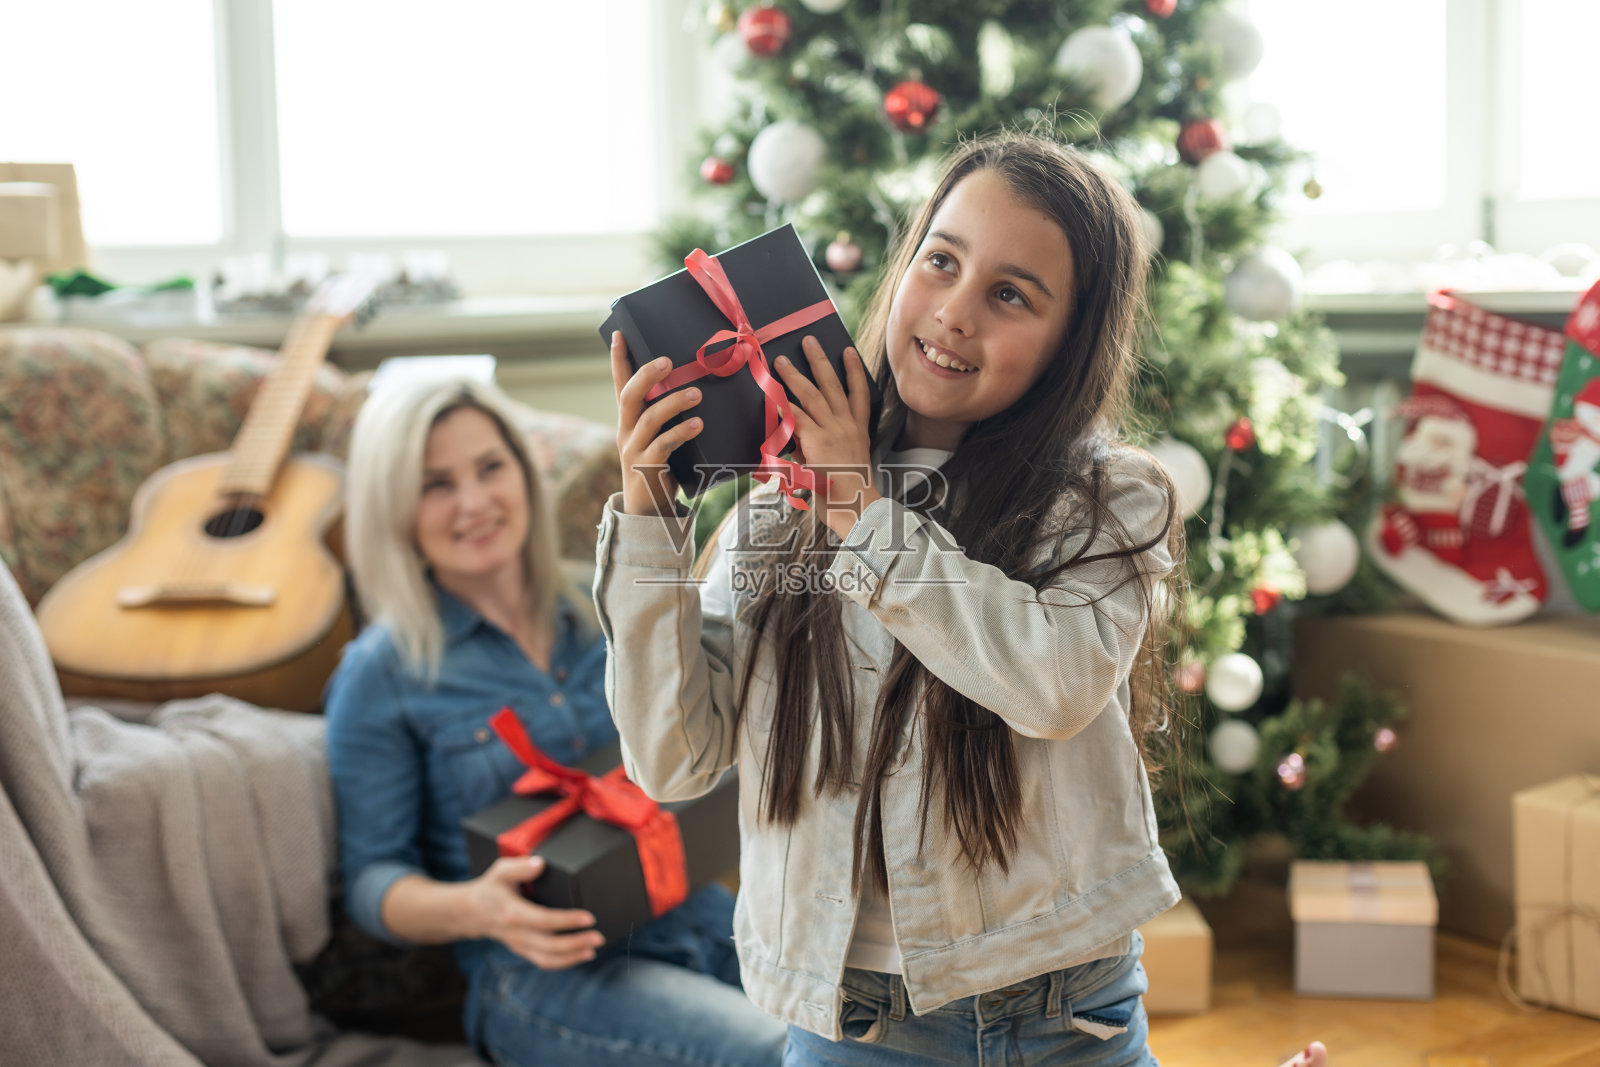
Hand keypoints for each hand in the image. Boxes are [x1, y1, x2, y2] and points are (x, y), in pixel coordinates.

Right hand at [466, 856, 604, 969]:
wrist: (472, 912)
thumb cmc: (491, 888)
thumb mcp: (500, 871)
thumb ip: (520, 866)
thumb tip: (540, 864)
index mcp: (513, 913)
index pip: (544, 920)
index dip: (567, 920)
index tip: (588, 918)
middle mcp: (517, 933)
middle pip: (549, 945)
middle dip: (576, 943)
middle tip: (598, 937)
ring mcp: (520, 945)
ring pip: (548, 959)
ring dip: (572, 957)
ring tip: (593, 949)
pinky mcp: (523, 951)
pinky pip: (545, 962)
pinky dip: (564, 962)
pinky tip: (582, 954)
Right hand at [610, 331, 702, 515]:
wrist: (649, 513)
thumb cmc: (662, 468)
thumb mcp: (660, 439)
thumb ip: (670, 418)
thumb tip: (700, 388)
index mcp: (628, 421)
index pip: (620, 385)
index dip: (618, 360)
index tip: (620, 334)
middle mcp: (626, 432)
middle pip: (629, 396)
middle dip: (647, 375)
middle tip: (667, 361)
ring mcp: (634, 451)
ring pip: (648, 419)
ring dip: (673, 403)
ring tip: (696, 394)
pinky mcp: (647, 469)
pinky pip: (663, 446)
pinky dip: (681, 432)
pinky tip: (698, 424)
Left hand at [774, 335, 878, 536]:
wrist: (855, 507)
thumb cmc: (848, 494)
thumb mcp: (845, 466)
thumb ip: (825, 451)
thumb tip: (801, 445)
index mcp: (858, 431)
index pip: (859, 394)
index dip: (854, 371)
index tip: (848, 352)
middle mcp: (847, 426)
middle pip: (833, 386)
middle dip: (820, 361)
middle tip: (809, 341)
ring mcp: (832, 432)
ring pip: (812, 396)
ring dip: (795, 376)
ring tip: (781, 361)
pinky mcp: (816, 441)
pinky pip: (796, 418)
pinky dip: (783, 406)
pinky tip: (772, 394)